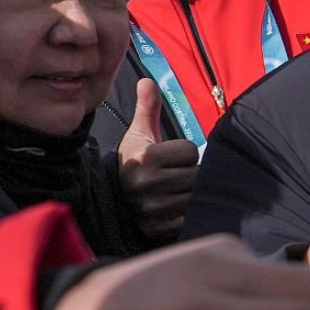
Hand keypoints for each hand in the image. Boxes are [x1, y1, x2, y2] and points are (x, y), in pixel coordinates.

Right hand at [115, 79, 199, 244]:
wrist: (113, 198)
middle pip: (195, 175)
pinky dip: (185, 214)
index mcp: (144, 158)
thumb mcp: (139, 134)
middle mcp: (145, 184)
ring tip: (171, 191)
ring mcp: (151, 209)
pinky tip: (172, 209)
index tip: (166, 159)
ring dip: (188, 194)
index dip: (183, 154)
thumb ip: (147, 107)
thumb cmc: (134, 161)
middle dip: (188, 174)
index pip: (191, 152)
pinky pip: (188, 218)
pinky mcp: (157, 229)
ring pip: (194, 196)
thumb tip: (147, 80)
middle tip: (171, 177)